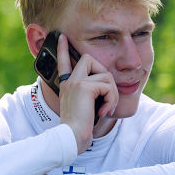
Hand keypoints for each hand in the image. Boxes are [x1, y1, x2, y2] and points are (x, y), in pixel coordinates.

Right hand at [55, 33, 116, 150]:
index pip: (63, 63)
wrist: (71, 137)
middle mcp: (69, 81)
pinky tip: (104, 111)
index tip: (62, 37)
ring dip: (112, 93)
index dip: (62, 49)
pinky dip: (111, 99)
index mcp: (67, 86)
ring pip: (105, 75)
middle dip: (104, 75)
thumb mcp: (84, 109)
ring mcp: (76, 82)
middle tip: (106, 95)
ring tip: (106, 108)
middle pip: (89, 59)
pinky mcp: (85, 87)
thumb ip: (91, 97)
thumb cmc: (79, 129)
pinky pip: (108, 86)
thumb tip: (106, 89)